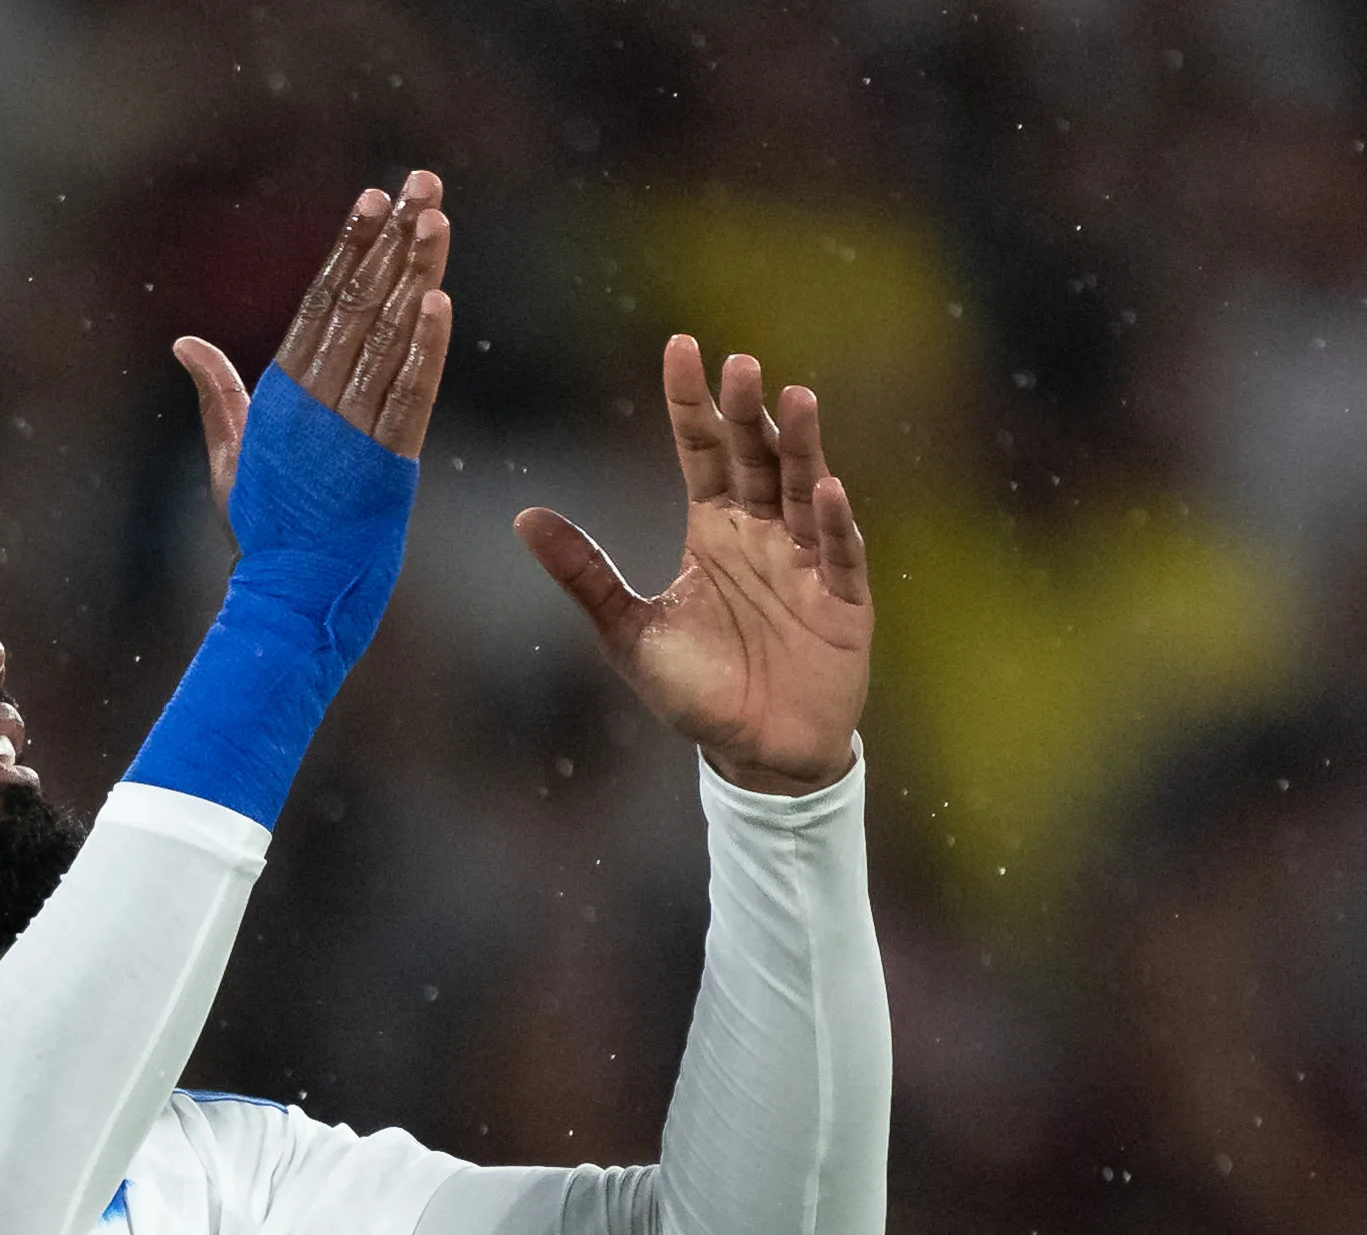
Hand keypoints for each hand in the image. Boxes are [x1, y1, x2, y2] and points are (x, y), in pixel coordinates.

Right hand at [172, 171, 454, 511]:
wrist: (288, 599)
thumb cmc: (264, 529)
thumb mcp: (231, 455)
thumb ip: (218, 393)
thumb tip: (186, 343)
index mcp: (281, 393)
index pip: (321, 301)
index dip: (350, 247)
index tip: (375, 199)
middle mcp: (313, 403)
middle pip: (359, 303)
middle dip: (392, 239)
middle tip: (421, 182)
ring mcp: (348, 432)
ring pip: (387, 338)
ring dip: (414, 274)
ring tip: (437, 218)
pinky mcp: (383, 465)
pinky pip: (409, 396)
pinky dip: (424, 349)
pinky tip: (441, 301)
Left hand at [517, 337, 871, 794]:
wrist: (755, 755)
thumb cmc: (698, 692)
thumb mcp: (628, 632)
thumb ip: (585, 573)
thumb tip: (523, 515)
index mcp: (713, 529)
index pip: (701, 449)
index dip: (691, 402)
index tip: (679, 347)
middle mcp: (762, 533)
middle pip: (755, 456)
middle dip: (747, 411)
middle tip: (738, 363)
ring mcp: (806, 563)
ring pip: (803, 489)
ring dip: (801, 446)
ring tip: (795, 398)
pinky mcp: (843, 602)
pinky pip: (839, 554)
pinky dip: (833, 522)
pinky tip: (824, 489)